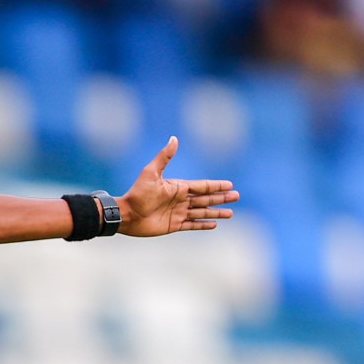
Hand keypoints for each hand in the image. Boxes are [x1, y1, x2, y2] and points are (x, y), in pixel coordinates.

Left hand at [118, 136, 239, 236]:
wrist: (127, 214)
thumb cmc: (137, 193)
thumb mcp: (151, 173)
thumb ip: (164, 157)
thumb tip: (174, 138)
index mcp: (177, 187)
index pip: (202, 186)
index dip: (216, 186)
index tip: (230, 184)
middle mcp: (180, 200)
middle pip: (205, 199)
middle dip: (221, 198)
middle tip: (237, 196)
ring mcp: (177, 213)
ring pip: (202, 212)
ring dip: (216, 212)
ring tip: (231, 213)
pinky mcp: (173, 225)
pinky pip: (192, 225)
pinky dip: (203, 224)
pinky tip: (214, 224)